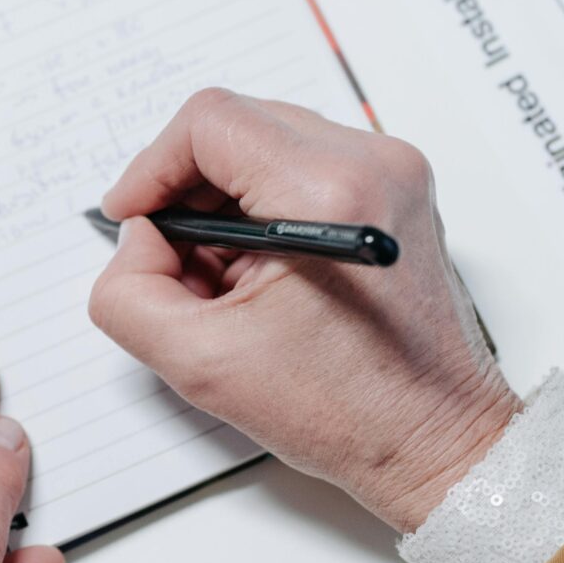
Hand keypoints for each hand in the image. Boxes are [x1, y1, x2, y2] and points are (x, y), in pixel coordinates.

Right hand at [89, 89, 517, 532]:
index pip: (209, 122)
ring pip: (267, 143)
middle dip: (186, 189)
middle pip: (238, 125)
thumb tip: (138, 239)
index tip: (134, 218)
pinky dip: (262, 209)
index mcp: (328, 194)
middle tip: (174, 260)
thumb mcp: (198, 362)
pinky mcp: (396, 189)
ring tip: (222, 278)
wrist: (435, 440)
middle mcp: (372, 164)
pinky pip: (303, 166)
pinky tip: (260, 272)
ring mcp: (392, 172)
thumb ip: (128, 291)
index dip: (152, 168)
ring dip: (223, 202)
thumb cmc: (348, 412)